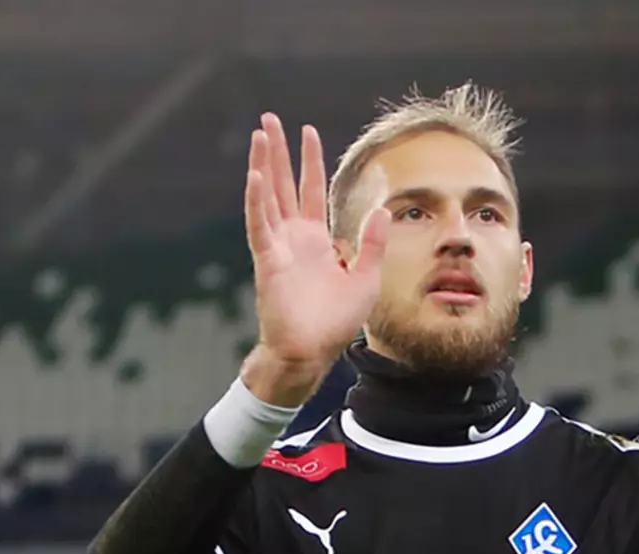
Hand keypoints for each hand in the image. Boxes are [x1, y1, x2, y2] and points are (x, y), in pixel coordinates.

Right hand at [241, 113, 389, 406]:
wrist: (312, 352)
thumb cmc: (335, 322)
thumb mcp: (365, 278)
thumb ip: (371, 243)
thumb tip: (381, 209)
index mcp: (316, 240)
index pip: (311, 191)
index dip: (310, 162)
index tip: (308, 132)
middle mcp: (294, 238)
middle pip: (284, 184)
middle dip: (279, 151)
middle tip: (269, 118)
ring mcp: (278, 247)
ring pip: (268, 196)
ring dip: (263, 165)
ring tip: (259, 134)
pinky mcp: (268, 261)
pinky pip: (259, 226)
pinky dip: (257, 201)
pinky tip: (256, 175)